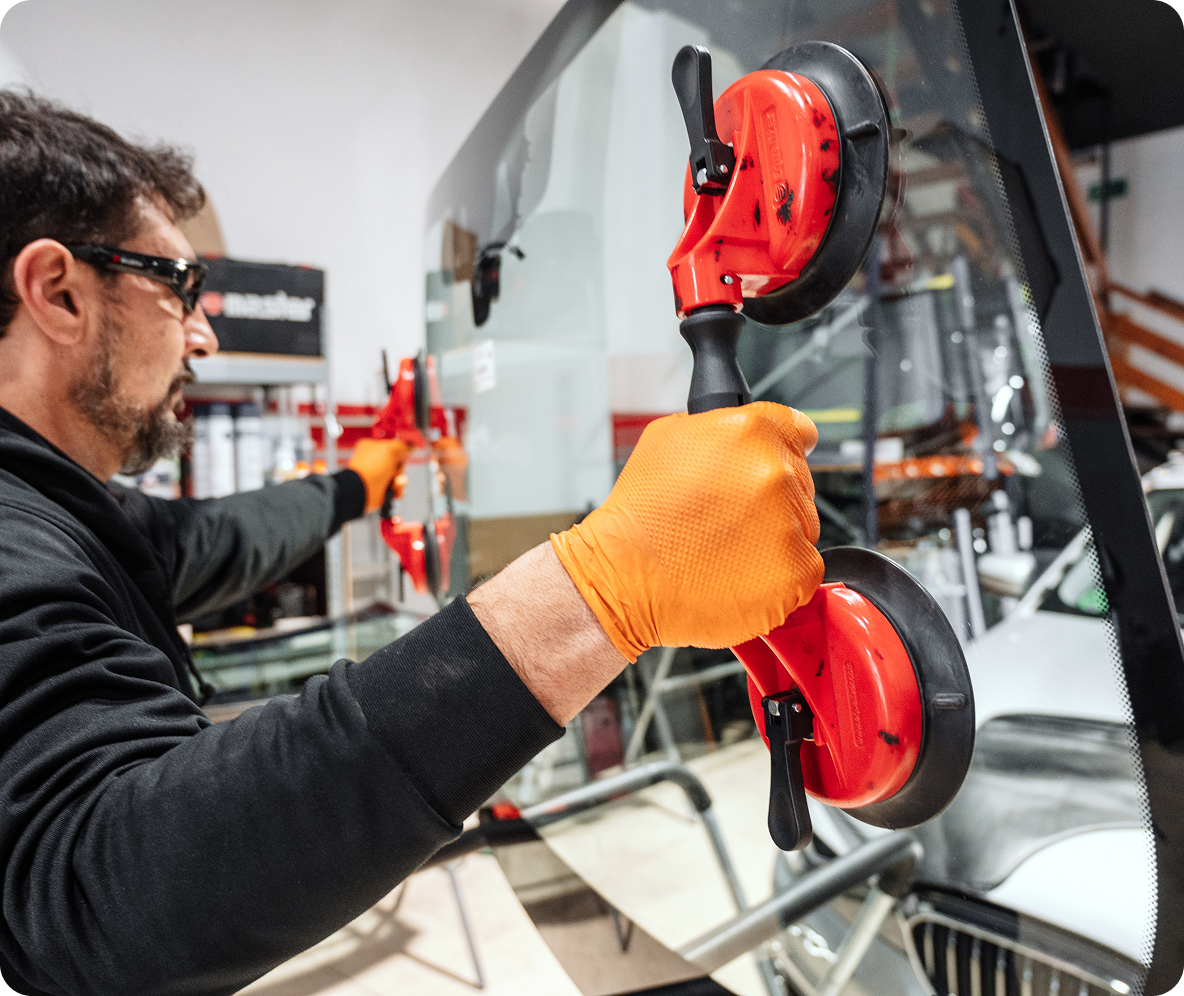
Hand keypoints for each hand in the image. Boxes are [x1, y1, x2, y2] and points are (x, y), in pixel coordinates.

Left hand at [349, 438, 409, 512]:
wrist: (362, 490)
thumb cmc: (370, 468)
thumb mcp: (390, 449)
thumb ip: (403, 445)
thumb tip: (412, 445)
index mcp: (372, 447)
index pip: (392, 445)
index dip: (400, 449)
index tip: (404, 452)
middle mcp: (375, 461)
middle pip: (399, 462)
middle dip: (401, 468)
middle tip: (395, 469)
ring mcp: (379, 475)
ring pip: (400, 475)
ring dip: (400, 480)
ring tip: (393, 482)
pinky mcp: (382, 488)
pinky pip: (398, 487)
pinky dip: (398, 489)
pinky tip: (393, 489)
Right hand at [550, 402, 823, 660]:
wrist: (623, 577)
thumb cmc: (640, 514)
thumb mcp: (668, 437)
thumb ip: (720, 425)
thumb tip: (750, 428)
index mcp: (750, 432)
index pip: (798, 430)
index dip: (782, 450)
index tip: (770, 466)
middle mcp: (775, 474)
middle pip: (799, 482)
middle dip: (769, 499)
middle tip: (726, 518)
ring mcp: (790, 525)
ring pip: (801, 526)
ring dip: (774, 537)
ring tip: (725, 548)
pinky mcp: (796, 573)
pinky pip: (803, 569)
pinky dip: (778, 575)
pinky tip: (738, 573)